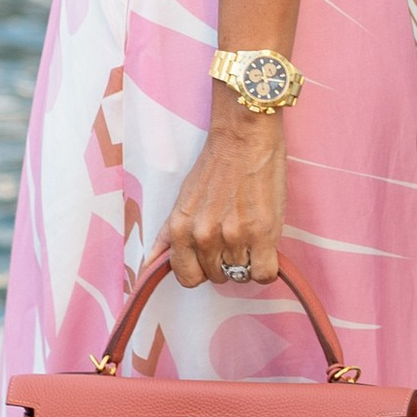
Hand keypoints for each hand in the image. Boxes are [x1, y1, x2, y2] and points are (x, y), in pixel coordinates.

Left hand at [163, 104, 286, 286]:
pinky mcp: (263, 234)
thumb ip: (166, 236)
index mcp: (180, 230)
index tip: (210, 256)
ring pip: (241, 275)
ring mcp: (234, 237)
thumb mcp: (181, 200)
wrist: (243, 139)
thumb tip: (149, 265)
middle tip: (233, 235)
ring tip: (249, 233)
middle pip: (216, 277)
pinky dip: (266, 266)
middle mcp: (204, 237)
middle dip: (225, 262)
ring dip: (247, 260)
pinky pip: (264, 274)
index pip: (187, 278)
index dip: (201, 269)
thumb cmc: (214, 166)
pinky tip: (265, 248)